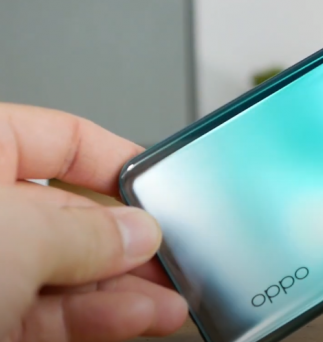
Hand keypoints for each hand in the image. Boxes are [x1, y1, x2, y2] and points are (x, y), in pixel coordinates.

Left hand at [0, 104, 187, 341]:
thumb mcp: (17, 235)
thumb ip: (88, 233)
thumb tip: (139, 232)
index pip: (60, 138)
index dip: (117, 159)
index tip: (163, 183)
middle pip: (73, 214)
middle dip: (129, 240)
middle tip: (173, 254)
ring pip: (68, 270)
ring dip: (127, 287)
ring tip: (172, 298)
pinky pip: (50, 312)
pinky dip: (97, 317)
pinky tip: (140, 317)